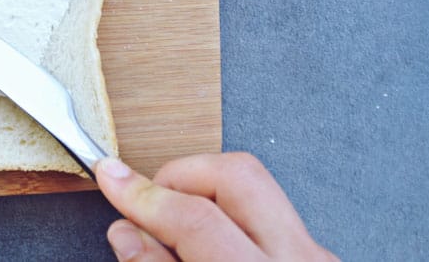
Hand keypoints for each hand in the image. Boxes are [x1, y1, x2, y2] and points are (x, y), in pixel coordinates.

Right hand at [95, 153, 337, 260]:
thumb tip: (126, 231)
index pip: (196, 218)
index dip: (141, 195)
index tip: (108, 177)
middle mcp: (298, 261)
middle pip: (239, 175)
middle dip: (181, 174)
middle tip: (148, 200)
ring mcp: (317, 258)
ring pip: (257, 191)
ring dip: (205, 197)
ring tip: (173, 231)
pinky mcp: (320, 259)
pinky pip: (270, 218)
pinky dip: (229, 223)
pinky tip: (208, 249)